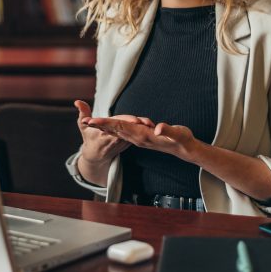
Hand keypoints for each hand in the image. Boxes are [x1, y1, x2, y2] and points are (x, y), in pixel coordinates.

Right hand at [74, 100, 149, 165]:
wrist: (96, 156)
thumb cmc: (89, 138)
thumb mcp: (83, 126)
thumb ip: (82, 112)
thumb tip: (77, 101)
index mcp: (105, 135)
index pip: (117, 126)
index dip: (126, 123)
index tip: (134, 121)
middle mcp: (115, 139)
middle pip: (129, 131)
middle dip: (138, 127)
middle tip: (148, 123)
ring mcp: (123, 142)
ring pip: (135, 134)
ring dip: (143, 130)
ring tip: (152, 124)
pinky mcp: (128, 142)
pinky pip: (137, 137)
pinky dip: (143, 133)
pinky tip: (151, 127)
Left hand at [85, 117, 202, 161]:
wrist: (186, 150)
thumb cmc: (182, 140)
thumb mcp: (178, 134)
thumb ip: (167, 130)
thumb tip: (157, 128)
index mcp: (143, 135)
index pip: (121, 127)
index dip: (106, 123)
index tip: (93, 121)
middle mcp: (138, 138)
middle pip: (115, 130)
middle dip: (99, 125)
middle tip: (83, 121)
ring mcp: (139, 139)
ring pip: (117, 131)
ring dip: (104, 127)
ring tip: (91, 122)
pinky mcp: (141, 138)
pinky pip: (123, 133)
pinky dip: (113, 129)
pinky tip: (108, 127)